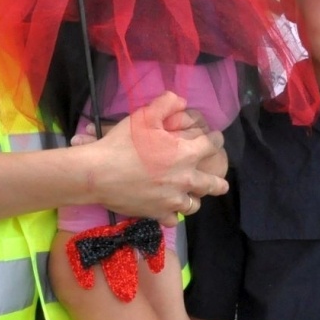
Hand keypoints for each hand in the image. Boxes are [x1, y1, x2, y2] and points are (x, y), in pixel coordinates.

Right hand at [84, 92, 226, 223]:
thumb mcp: (143, 116)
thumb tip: (181, 99)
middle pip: (212, 184)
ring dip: (195, 198)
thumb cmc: (122, 143)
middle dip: (219, 182)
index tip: (216, 139)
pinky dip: (173, 215)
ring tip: (192, 196)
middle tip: (221, 183)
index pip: (211, 146)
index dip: (216, 140)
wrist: (98, 174)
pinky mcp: (156, 213)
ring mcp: (171, 200)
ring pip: (194, 205)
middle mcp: (184, 180)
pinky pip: (173, 220)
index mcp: (185, 155)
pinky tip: (169, 210)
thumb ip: (165, 104)